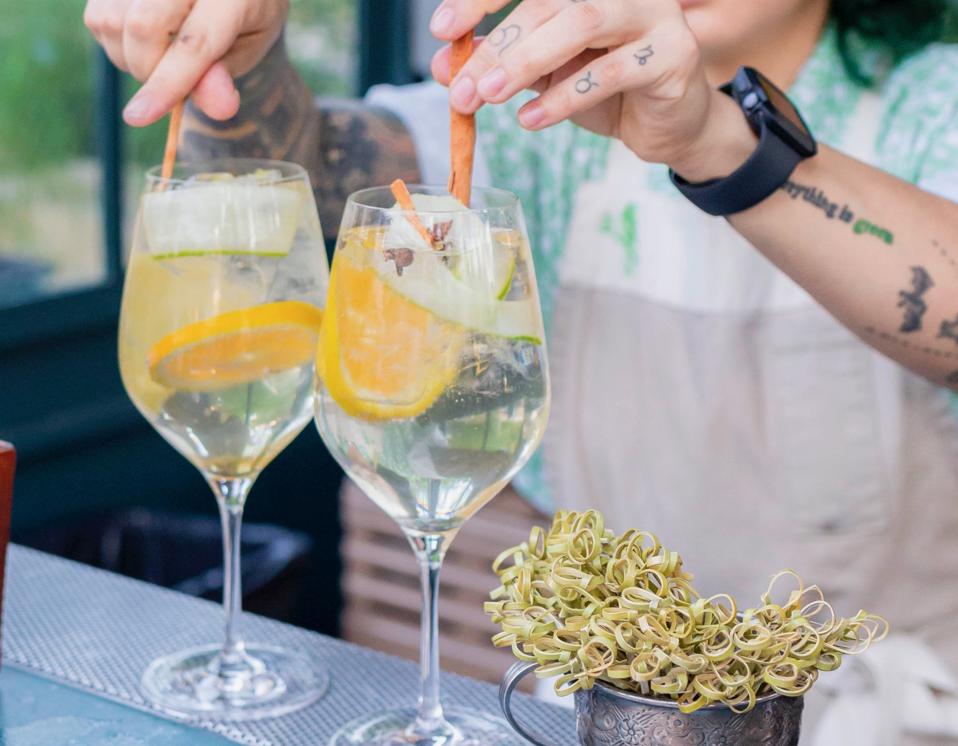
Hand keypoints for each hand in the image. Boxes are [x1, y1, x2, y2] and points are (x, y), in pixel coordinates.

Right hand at [84, 0, 288, 125]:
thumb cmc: (241, 12)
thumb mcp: (249, 46)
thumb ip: (224, 74)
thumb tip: (218, 108)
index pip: (193, 43)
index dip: (167, 84)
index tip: (138, 117)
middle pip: (141, 28)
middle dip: (149, 70)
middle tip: (174, 78)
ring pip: (110, 22)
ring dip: (130, 57)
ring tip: (162, 53)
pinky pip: (97, 16)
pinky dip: (116, 41)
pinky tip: (143, 38)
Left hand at [430, 0, 755, 180]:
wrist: (666, 125)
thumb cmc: (605, 90)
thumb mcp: (544, 74)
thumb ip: (500, 63)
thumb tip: (443, 68)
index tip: (440, 30)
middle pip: (547, 3)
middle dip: (497, 47)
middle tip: (462, 89)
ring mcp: (653, 14)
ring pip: (581, 23)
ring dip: (527, 62)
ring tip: (489, 97)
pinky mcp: (671, 54)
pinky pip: (610, 71)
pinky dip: (563, 98)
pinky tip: (530, 119)